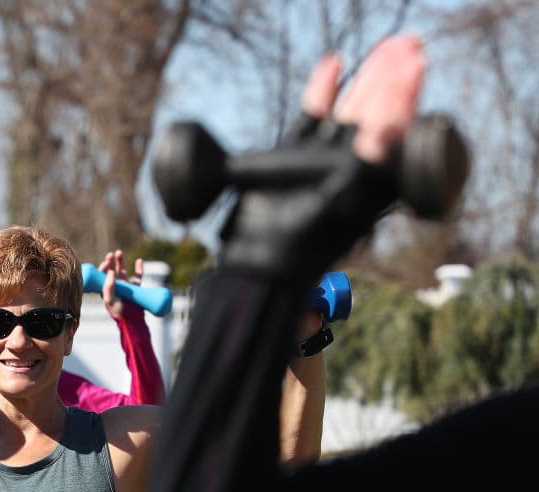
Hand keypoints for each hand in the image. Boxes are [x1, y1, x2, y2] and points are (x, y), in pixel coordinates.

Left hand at [97, 249, 142, 318]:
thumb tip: (110, 272)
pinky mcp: (136, 289)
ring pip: (123, 272)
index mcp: (106, 290)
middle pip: (112, 271)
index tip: (106, 262)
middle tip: (111, 254)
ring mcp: (126, 288)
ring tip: (119, 252)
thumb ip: (108, 287)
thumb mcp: (110, 300)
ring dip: (121, 262)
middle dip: (111, 262)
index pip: (103, 276)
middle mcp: (115, 288)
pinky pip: (138, 277)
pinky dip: (139, 269)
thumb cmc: (119, 312)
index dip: (103, 268)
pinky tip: (139, 261)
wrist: (133, 320)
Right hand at [221, 35, 424, 281]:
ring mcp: (320, 164)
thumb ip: (358, 174)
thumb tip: (381, 135)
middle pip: (376, 118)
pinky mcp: (290, 160)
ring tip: (383, 48)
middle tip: (407, 46)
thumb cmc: (299, 246)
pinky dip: (322, 93)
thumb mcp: (336, 211)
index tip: (413, 69)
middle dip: (391, 83)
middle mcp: (349, 172)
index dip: (404, 102)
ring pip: (347, 115)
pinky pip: (312, 119)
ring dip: (365, 83)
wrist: (257, 266)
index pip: (394, 136)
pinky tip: (333, 64)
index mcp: (370, 187)